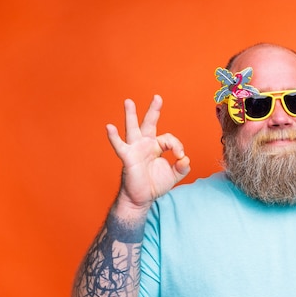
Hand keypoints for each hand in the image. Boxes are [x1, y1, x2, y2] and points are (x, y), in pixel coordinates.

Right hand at [106, 95, 190, 210]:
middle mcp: (145, 144)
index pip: (169, 139)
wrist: (141, 199)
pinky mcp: (128, 158)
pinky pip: (120, 146)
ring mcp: (135, 149)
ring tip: (129, 102)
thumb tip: (185, 159)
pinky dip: (114, 137)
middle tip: (157, 97)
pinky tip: (109, 127)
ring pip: (133, 129)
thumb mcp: (174, 175)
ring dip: (131, 115)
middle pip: (149, 123)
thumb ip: (182, 167)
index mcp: (156, 146)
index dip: (177, 146)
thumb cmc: (154, 184)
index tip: (180, 157)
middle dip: (153, 110)